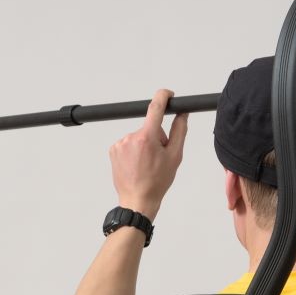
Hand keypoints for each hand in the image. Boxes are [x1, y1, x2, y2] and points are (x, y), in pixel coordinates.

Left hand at [108, 88, 187, 218]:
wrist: (137, 200)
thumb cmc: (157, 182)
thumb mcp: (175, 156)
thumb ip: (179, 131)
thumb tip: (182, 114)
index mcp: (147, 137)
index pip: (156, 106)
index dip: (163, 96)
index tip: (169, 95)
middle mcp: (131, 137)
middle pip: (149, 127)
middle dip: (157, 137)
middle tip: (159, 157)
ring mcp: (120, 144)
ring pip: (139, 136)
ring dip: (145, 145)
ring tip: (147, 164)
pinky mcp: (113, 150)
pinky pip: (129, 144)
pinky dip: (134, 150)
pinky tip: (137, 165)